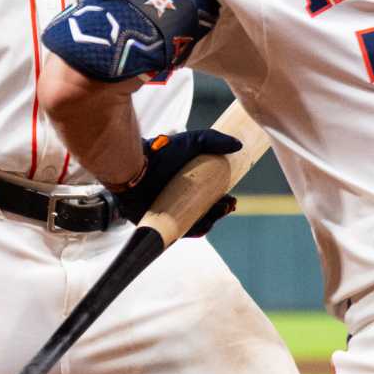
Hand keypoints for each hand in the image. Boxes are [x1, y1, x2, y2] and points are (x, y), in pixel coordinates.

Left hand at [111, 129, 242, 236]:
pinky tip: (206, 225)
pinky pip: (180, 233)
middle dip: (220, 211)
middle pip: (204, 212)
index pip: (209, 198)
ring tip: (221, 210)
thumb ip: (214, 140)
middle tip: (230, 204)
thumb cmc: (161, 152)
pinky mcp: (159, 225)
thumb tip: (239, 145)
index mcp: (187, 185)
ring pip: (195, 223)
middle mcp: (179, 200)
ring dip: (212, 220)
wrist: (135, 166)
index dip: (223, 200)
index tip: (232, 198)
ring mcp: (169, 213)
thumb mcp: (192, 142)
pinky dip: (194, 231)